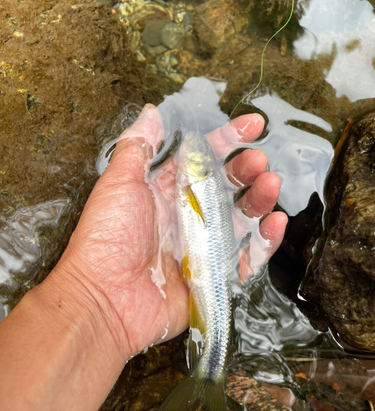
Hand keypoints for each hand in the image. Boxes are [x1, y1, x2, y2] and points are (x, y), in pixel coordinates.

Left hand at [56, 105, 286, 360]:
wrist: (105, 298)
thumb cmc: (107, 237)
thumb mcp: (118, 183)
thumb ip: (137, 147)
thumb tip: (152, 112)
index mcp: (165, 193)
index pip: (202, 160)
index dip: (227, 140)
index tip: (252, 124)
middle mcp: (185, 218)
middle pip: (225, 188)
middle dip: (245, 170)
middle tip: (259, 161)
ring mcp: (201, 248)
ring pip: (240, 219)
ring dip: (259, 200)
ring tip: (270, 185)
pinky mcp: (212, 277)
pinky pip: (247, 259)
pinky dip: (265, 242)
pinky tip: (275, 222)